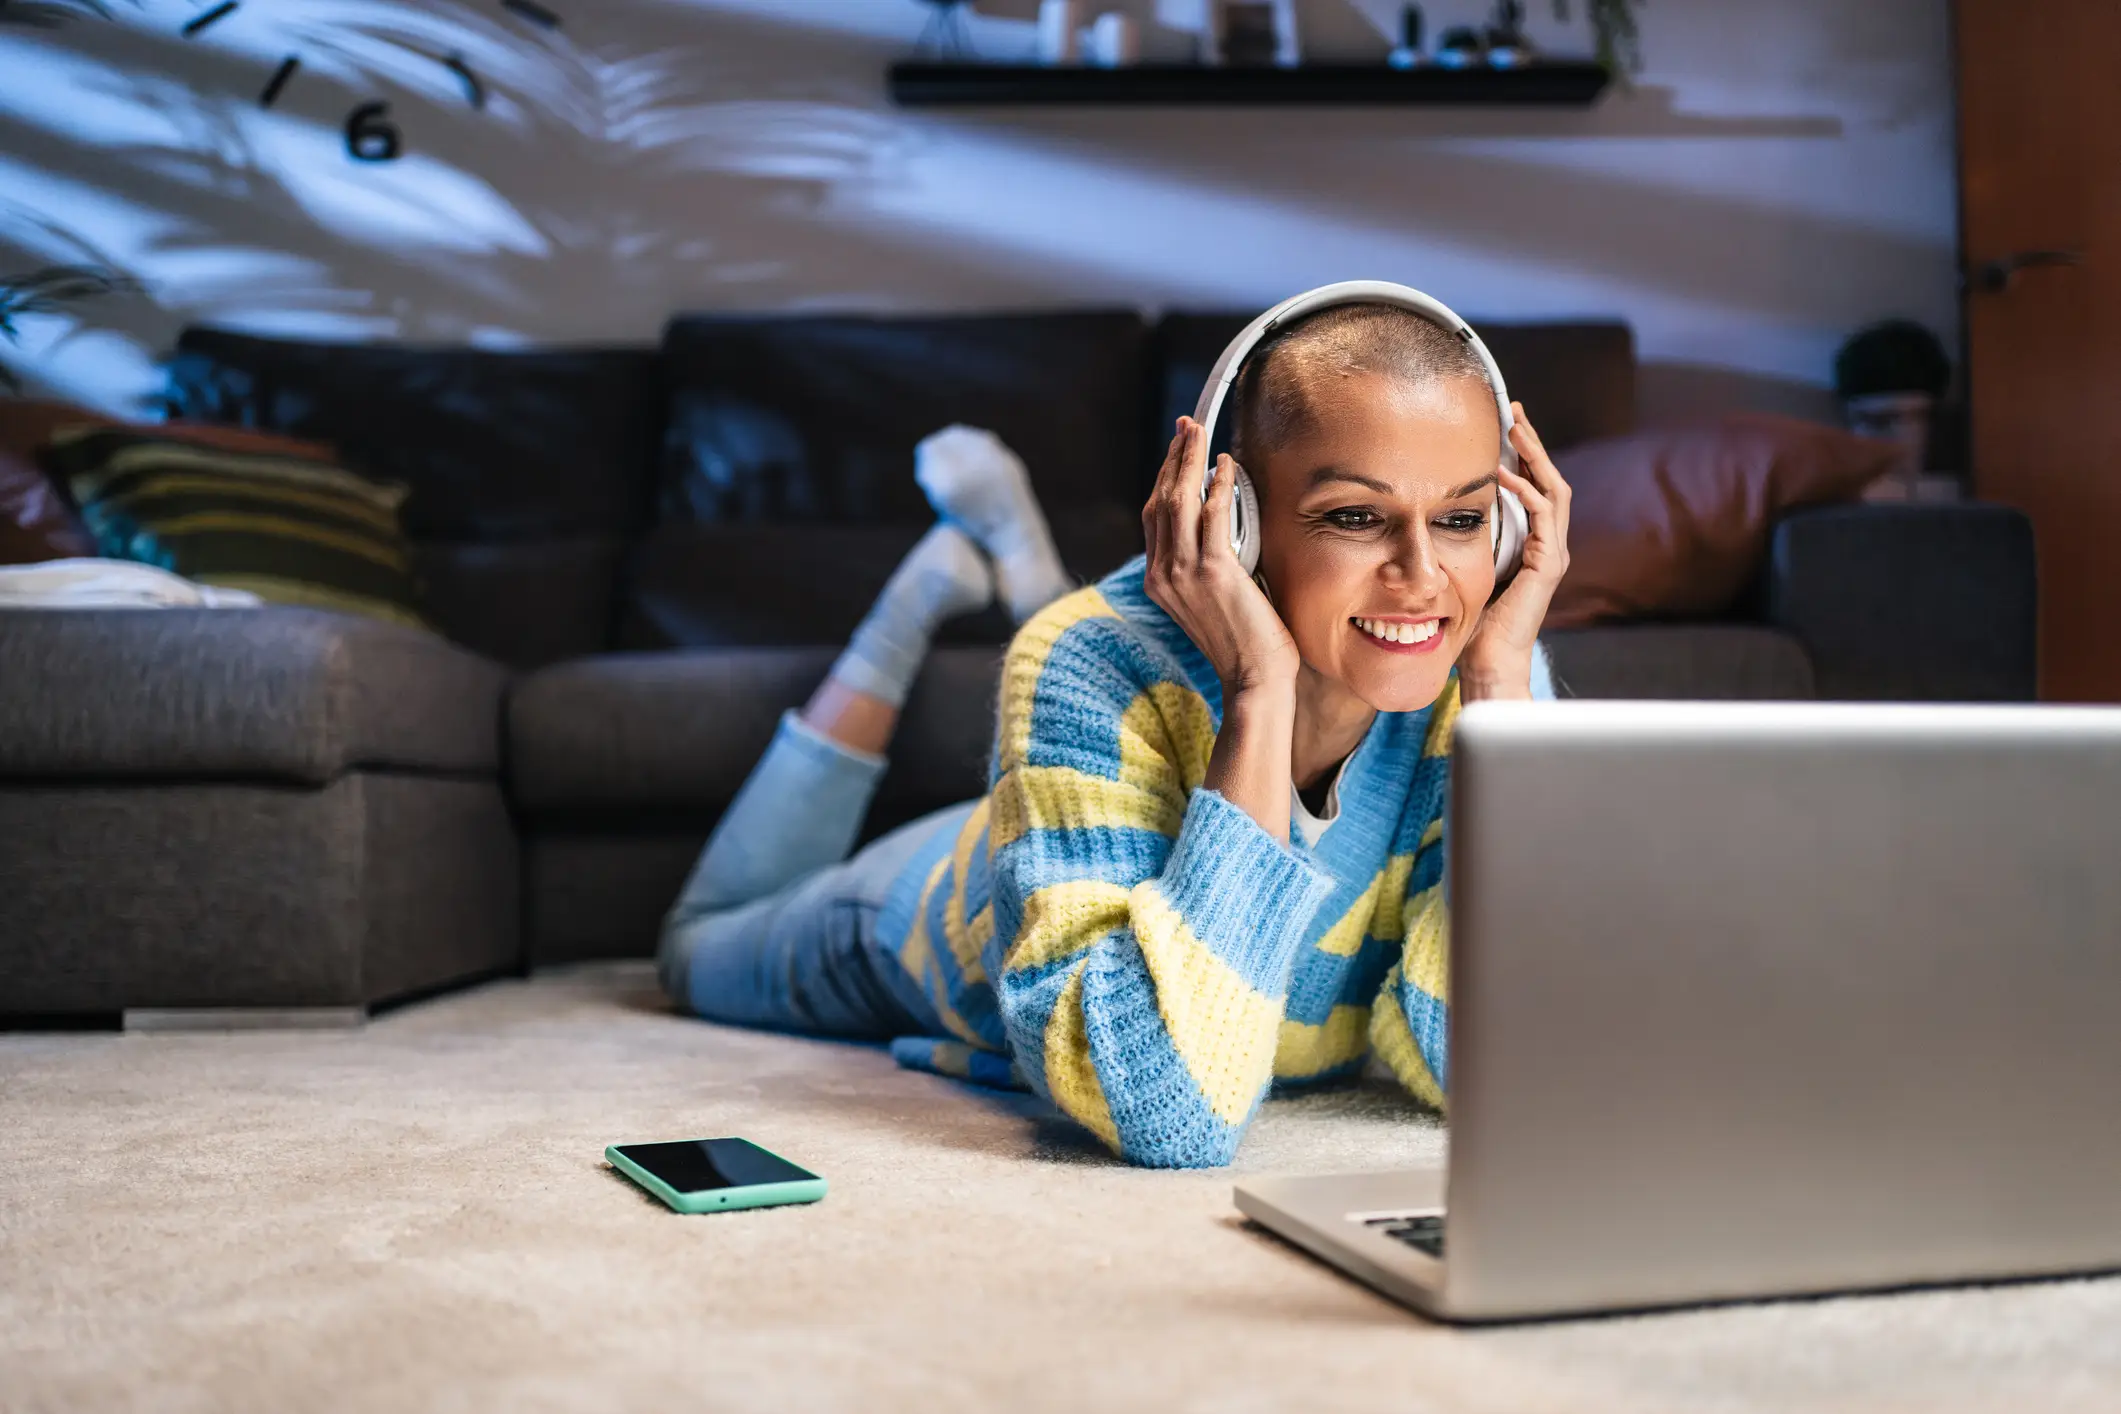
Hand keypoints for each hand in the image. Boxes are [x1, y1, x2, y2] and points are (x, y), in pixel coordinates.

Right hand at [1142, 417, 1298, 697]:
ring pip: (1179, 501)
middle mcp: (1162, 574)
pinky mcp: (1213, 571)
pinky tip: (1228, 466)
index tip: (1179, 451)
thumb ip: (1207, 565)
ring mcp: (1183, 573)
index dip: (1164, 478)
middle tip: (1187, 428)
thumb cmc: (1244, 643)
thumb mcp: (1212, 600)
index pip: (1154, 517)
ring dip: (1190, 460)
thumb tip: (1222, 526)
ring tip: (1200, 434)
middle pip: (1160, 501)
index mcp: (1158, 581)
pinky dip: (1218, 485)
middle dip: (1174, 458)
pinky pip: (1212, 514)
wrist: (1253, 679)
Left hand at [1462, 402, 1571, 699]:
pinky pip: (1544, 516)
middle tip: (1514, 411)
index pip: (1535, 487)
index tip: (1505, 425)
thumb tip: (1433, 512)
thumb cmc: (1474, 624)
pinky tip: (1504, 474)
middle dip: (1532, 444)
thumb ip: (1464, 540)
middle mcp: (1549, 545)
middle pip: (1550, 480)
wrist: (1490, 661)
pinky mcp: (1548, 565)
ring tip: (1516, 429)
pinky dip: (1525, 491)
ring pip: (1554, 490)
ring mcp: (1552, 554)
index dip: (1523, 455)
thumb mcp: (1466, 569)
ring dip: (1535, 457)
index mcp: (1534, 544)